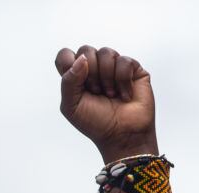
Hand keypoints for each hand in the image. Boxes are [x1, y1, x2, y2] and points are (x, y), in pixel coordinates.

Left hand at [55, 46, 157, 162]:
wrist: (122, 135)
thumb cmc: (95, 123)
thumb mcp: (71, 106)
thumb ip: (68, 82)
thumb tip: (82, 58)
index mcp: (75, 76)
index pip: (65, 55)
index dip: (68, 63)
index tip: (77, 83)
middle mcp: (94, 68)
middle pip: (85, 50)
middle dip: (90, 74)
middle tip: (96, 93)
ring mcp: (113, 67)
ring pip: (106, 52)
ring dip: (106, 78)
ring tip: (110, 95)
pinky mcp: (133, 69)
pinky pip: (124, 61)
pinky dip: (123, 80)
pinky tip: (124, 95)